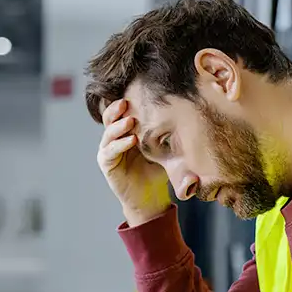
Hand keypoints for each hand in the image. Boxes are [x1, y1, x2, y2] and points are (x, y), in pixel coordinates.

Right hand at [97, 99, 171, 225]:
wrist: (152, 199)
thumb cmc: (158, 172)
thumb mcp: (164, 150)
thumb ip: (166, 135)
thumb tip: (184, 114)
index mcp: (127, 132)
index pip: (121, 113)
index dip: (126, 103)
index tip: (136, 92)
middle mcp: (115, 139)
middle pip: (110, 118)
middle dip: (116, 109)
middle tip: (126, 101)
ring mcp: (109, 151)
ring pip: (109, 133)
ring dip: (119, 126)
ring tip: (131, 120)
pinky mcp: (107, 164)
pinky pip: (110, 151)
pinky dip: (120, 144)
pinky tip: (132, 140)